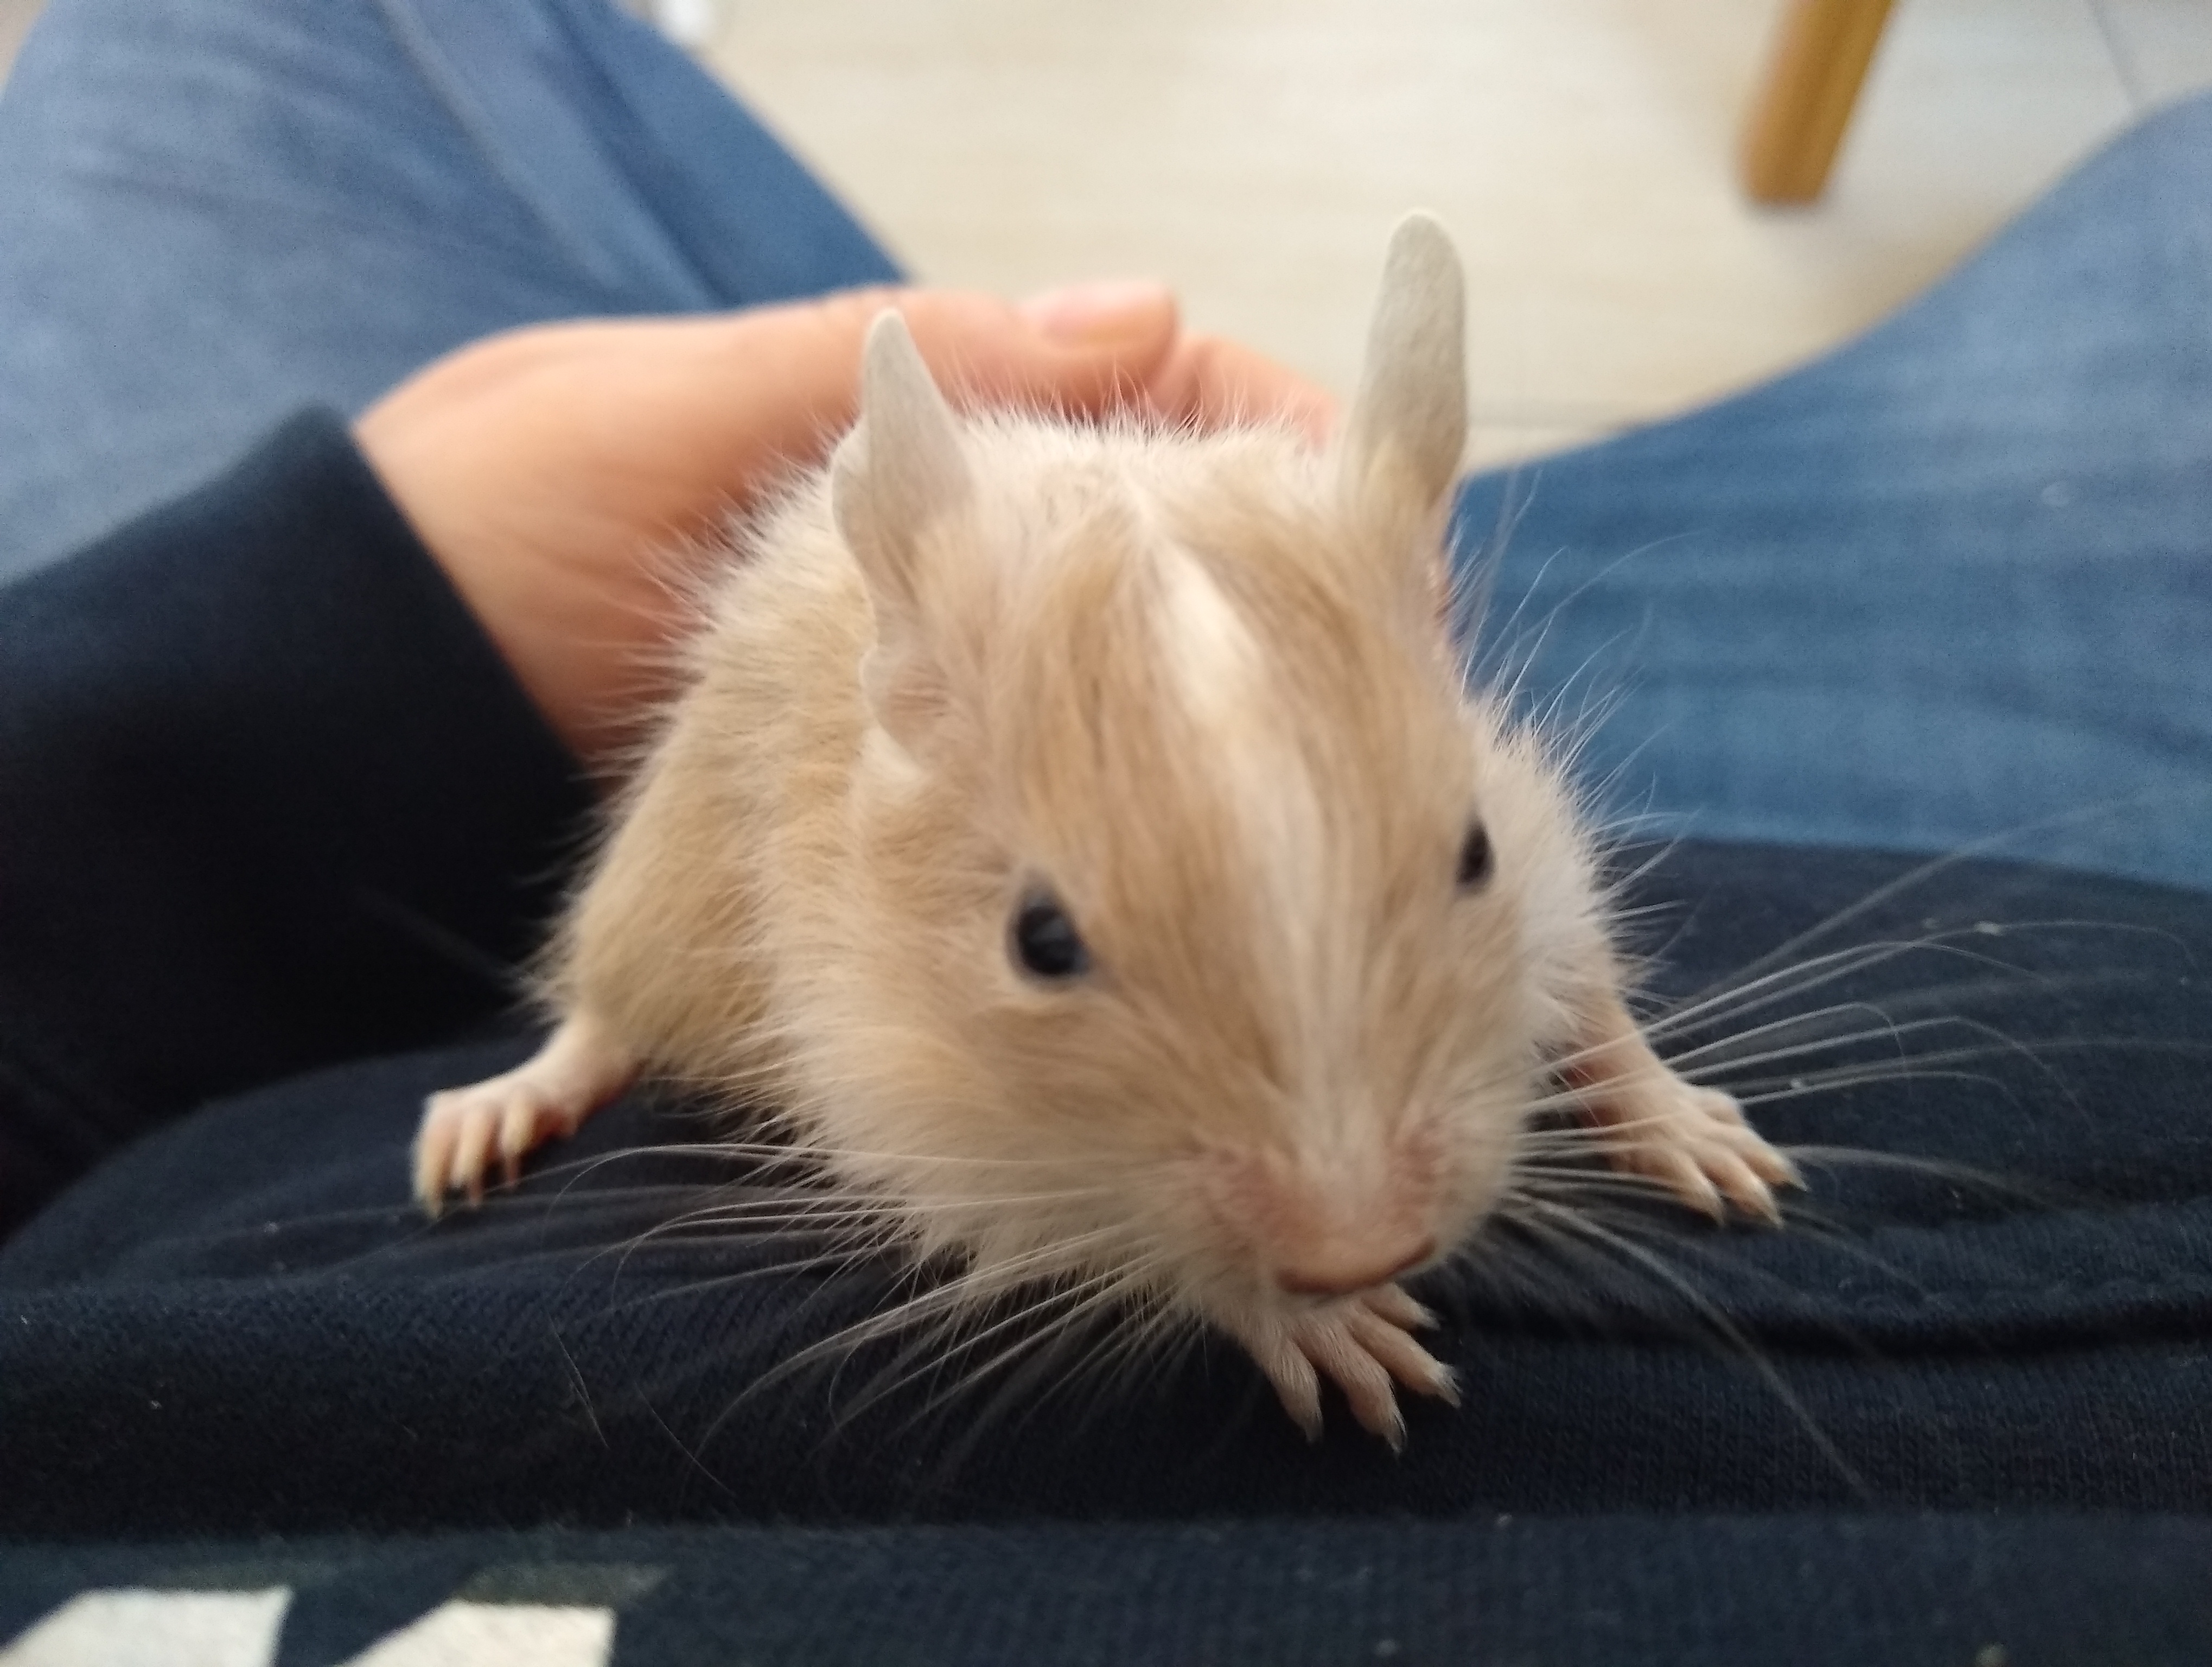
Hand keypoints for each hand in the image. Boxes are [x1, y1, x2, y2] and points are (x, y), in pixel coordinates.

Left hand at [355, 283, 1334, 769]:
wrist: (341, 708)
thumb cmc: (479, 528)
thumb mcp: (667, 416)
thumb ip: (879, 365)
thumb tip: (1143, 309)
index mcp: (898, 427)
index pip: (1138, 404)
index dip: (1274, 445)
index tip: (1380, 516)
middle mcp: (922, 544)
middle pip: (1156, 547)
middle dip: (1284, 590)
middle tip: (1394, 674)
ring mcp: (906, 662)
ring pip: (1114, 675)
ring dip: (1222, 721)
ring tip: (1329, 787)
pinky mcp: (870, 776)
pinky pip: (1029, 774)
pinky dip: (1118, 807)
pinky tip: (1189, 865)